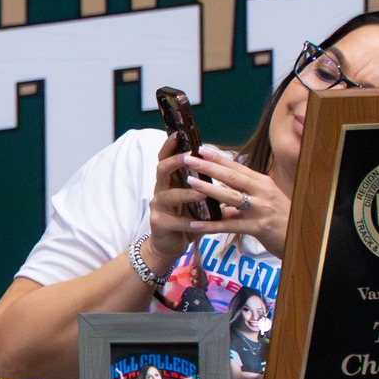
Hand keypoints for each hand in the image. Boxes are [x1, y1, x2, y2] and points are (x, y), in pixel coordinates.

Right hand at [145, 134, 203, 270]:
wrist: (170, 244)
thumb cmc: (186, 218)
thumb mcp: (193, 198)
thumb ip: (201, 183)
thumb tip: (220, 163)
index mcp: (169, 182)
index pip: (165, 158)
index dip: (169, 146)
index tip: (178, 133)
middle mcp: (160, 191)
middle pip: (162, 171)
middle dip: (175, 162)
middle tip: (190, 157)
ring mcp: (158, 208)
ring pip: (169, 196)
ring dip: (187, 194)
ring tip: (203, 194)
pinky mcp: (160, 224)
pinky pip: (175, 222)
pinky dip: (189, 222)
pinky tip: (201, 224)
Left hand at [181, 150, 290, 257]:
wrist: (299, 235)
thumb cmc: (278, 216)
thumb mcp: (262, 199)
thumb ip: (242, 194)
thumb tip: (216, 190)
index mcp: (262, 182)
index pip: (237, 167)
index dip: (219, 158)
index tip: (201, 148)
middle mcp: (262, 192)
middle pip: (232, 177)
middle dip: (210, 167)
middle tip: (189, 159)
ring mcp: (260, 209)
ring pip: (231, 197)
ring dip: (209, 189)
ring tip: (190, 182)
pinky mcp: (258, 227)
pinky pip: (230, 226)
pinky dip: (211, 226)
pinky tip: (195, 225)